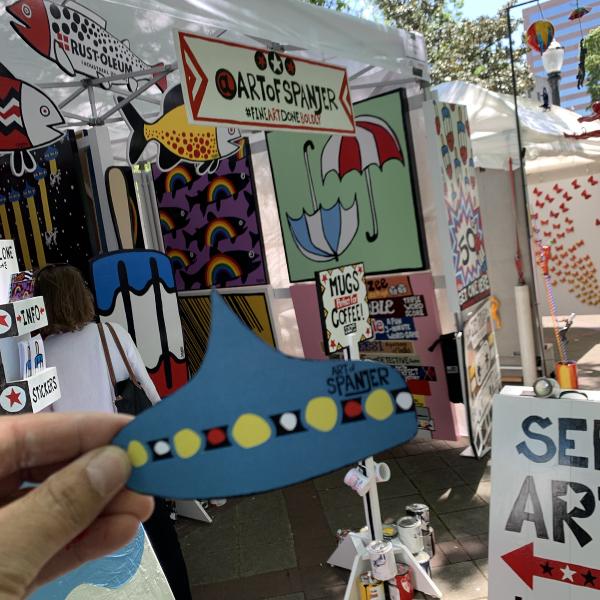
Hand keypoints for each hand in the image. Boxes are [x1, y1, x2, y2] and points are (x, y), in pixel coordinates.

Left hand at [0, 412, 153, 597]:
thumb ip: (57, 507)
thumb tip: (108, 464)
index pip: (18, 436)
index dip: (78, 429)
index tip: (126, 431)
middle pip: (35, 471)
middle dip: (94, 472)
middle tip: (140, 470)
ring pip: (44, 512)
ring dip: (97, 508)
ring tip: (139, 504)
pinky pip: (43, 548)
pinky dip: (82, 541)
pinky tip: (118, 531)